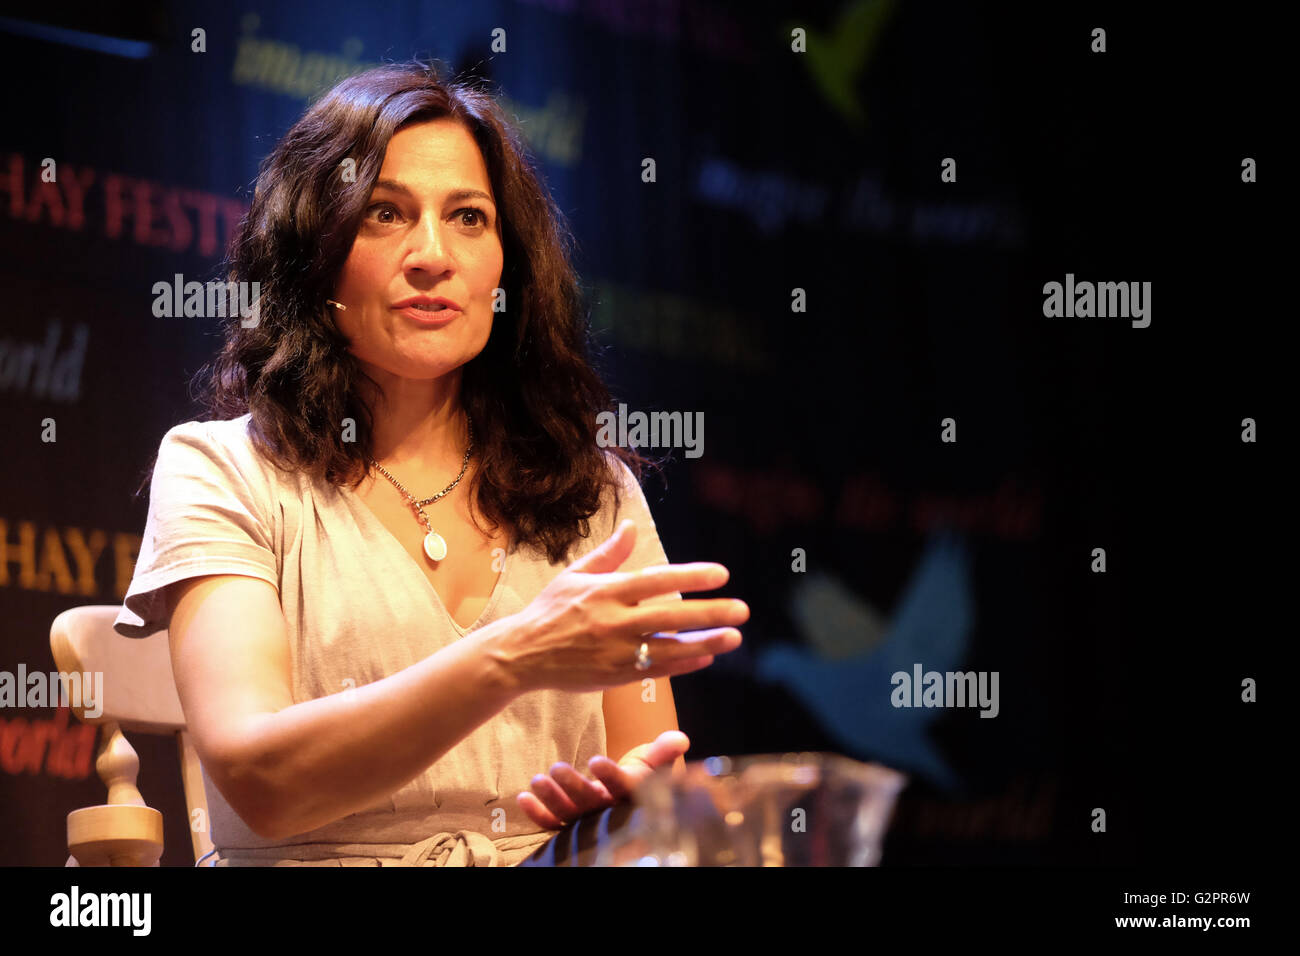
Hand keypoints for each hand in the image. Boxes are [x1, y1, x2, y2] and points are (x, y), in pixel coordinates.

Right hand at [493, 519, 748, 693]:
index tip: (721, 574)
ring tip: (735, 638)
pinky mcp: (614, 676)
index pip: (656, 580)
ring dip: (705, 642)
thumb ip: (608, 554)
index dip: (690, 576)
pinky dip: (682, 664)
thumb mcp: (574, 575)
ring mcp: (614, 650)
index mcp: (605, 591)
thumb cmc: (550, 611)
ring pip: (668, 647)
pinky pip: (655, 670)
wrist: (521, 654)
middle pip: (669, 615)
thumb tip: (631, 527)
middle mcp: (612, 620)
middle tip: (742, 610)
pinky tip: (706, 657)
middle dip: (709, 613)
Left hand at [517, 731, 690, 828]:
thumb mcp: (655, 764)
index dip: (610, 775)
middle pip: (591, 804)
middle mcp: (609, 813)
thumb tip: (681, 738)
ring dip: (551, 798)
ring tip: (536, 779)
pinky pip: (552, 825)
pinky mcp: (570, 825)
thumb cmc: (643, 779)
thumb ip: (663, 751)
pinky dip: (537, 814)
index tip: (596, 760)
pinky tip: (522, 799)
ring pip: (568, 815)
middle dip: (573, 786)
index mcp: (631, 797)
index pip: (622, 788)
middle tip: (556, 768)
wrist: (632, 805)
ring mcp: (588, 822)